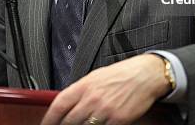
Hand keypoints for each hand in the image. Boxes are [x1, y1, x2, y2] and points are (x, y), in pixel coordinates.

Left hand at [41, 54, 169, 124]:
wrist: (145, 75)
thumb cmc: (122, 74)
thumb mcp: (97, 76)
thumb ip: (81, 90)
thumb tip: (67, 104)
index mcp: (85, 85)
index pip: (59, 105)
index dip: (49, 119)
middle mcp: (92, 98)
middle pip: (69, 121)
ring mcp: (104, 110)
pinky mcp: (118, 120)